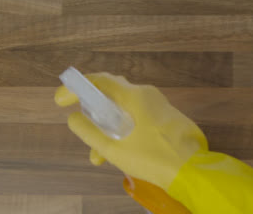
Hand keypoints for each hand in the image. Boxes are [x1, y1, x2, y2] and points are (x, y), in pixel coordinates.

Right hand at [55, 72, 207, 189]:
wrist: (191, 172)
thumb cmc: (152, 158)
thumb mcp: (114, 149)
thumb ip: (89, 132)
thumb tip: (74, 118)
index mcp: (134, 96)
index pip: (99, 81)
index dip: (76, 87)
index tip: (61, 100)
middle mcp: (147, 94)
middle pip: (111, 94)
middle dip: (93, 111)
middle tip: (81, 124)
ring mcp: (159, 105)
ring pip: (124, 110)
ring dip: (108, 129)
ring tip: (98, 156)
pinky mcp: (166, 117)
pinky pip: (138, 117)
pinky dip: (124, 131)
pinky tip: (119, 153)